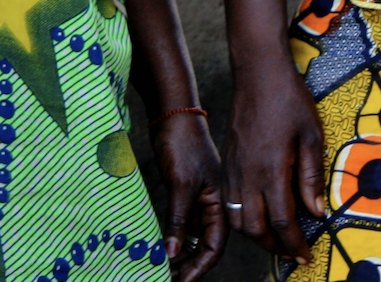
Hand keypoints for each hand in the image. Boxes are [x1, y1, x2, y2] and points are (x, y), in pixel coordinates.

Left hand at [152, 112, 226, 281]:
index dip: (199, 268)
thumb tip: (172, 254)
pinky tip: (159, 248)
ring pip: (192, 237)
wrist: (173, 115)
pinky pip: (181, 224)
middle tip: (167, 279)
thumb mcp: (181, 184)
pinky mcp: (184, 194)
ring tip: (162, 269)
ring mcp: (197, 200)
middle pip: (205, 246)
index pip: (214, 247)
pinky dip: (172, 238)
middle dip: (188, 266)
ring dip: (179, 254)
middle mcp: (212, 206)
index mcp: (220, 204)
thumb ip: (178, 220)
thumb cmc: (182, 144)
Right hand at [224, 58, 326, 260]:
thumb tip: (315, 211)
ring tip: (275, 238)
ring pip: (236, 219)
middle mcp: (247, 174)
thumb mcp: (311, 135)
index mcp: (271, 170)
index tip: (304, 256)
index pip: (282, 222)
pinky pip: (228, 202)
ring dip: (255, 235)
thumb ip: (311, 176)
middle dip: (273, 247)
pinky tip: (256, 213)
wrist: (257, 71)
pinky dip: (241, 217)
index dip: (294, 245)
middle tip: (291, 252)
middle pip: (255, 228)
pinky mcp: (227, 162)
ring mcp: (233, 169)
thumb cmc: (288, 99)